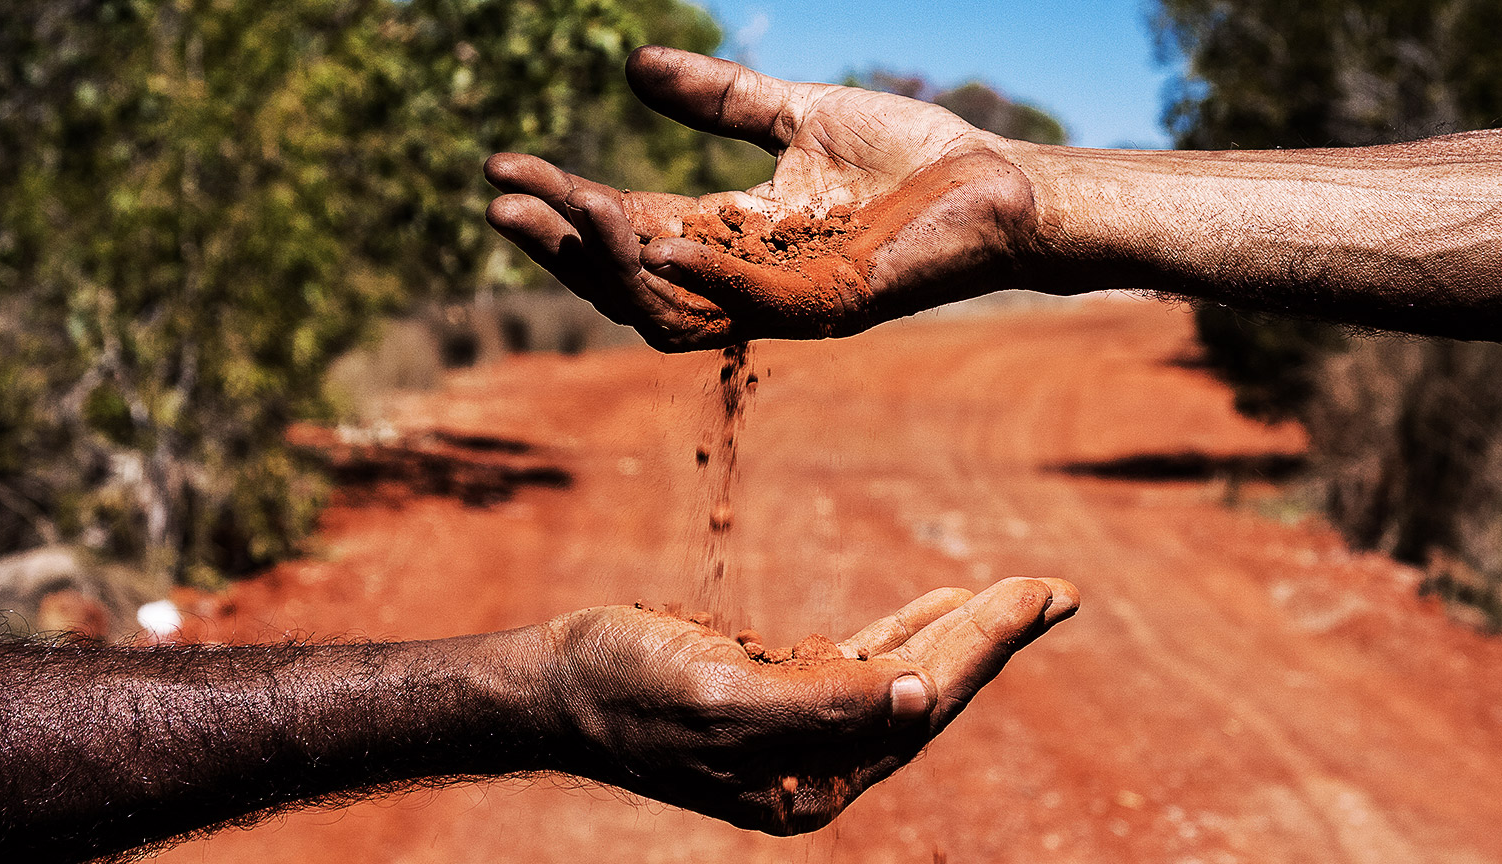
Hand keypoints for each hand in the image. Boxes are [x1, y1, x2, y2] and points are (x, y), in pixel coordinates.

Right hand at [484, 46, 1041, 350]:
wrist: (1001, 181)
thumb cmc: (910, 157)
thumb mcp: (795, 116)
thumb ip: (719, 102)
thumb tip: (632, 66)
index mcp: (732, 236)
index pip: (625, 229)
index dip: (562, 203)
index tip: (500, 166)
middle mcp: (747, 279)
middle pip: (629, 279)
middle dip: (562, 246)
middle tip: (500, 203)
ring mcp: (788, 299)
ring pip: (675, 305)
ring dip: (615, 265)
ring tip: (567, 208)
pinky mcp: (836, 303)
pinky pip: (755, 305)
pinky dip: (704, 277)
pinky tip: (656, 238)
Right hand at [535, 577, 1078, 834]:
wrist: (556, 681)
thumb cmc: (627, 689)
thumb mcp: (724, 699)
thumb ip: (826, 704)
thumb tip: (922, 698)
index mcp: (812, 781)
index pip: (921, 709)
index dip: (983, 649)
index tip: (1037, 596)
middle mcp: (816, 763)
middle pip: (924, 694)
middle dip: (991, 639)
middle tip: (1056, 590)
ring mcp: (799, 728)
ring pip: (901, 675)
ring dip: (960, 632)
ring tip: (1022, 595)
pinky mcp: (778, 692)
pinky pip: (861, 660)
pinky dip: (904, 631)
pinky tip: (941, 604)